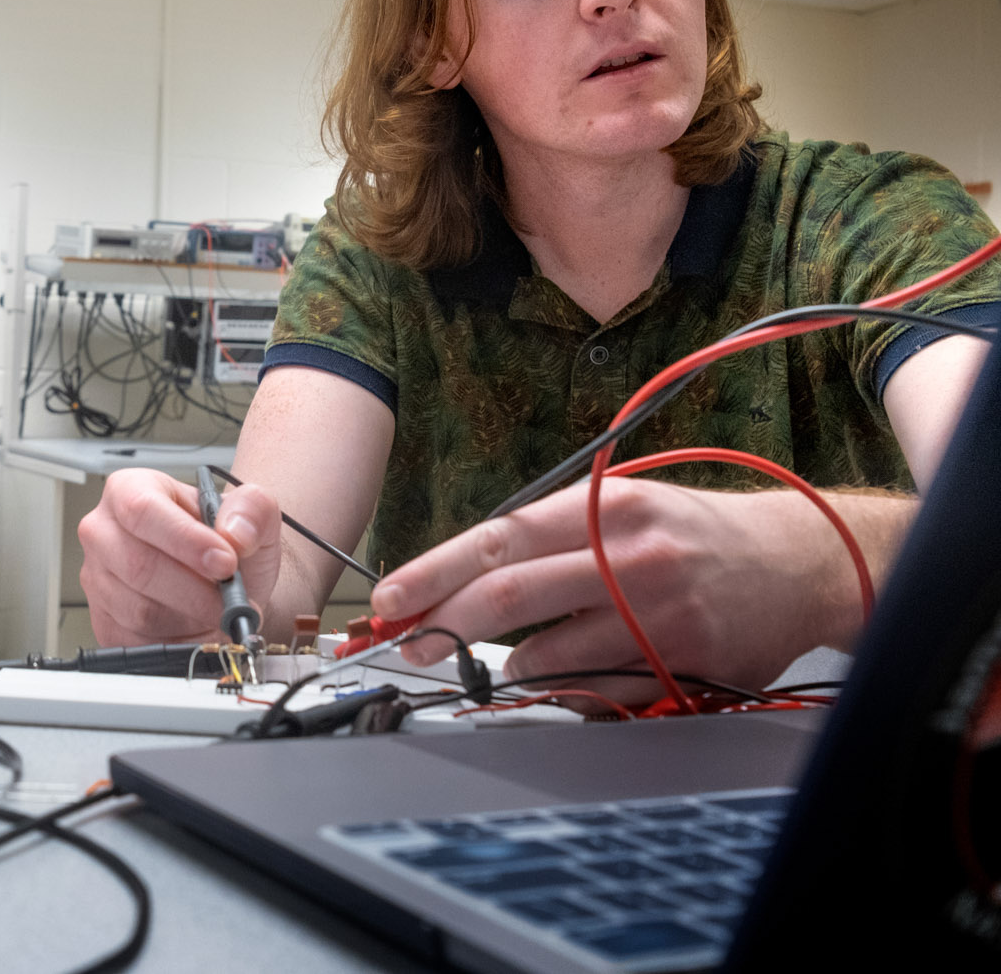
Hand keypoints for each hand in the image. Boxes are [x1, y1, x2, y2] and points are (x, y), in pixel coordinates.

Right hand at [78, 468, 284, 645]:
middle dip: (194, 590)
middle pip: (137, 565)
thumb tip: (234, 532)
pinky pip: (136, 641)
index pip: (141, 510)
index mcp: (129, 489)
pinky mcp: (103, 621)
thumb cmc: (225, 543)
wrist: (222, 583)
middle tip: (230, 600)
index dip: (184, 540)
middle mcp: (103, 531)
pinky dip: (176, 640)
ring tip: (217, 610)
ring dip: (189, 617)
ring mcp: (97, 579)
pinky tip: (195, 625)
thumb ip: (253, 509)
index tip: (224, 562)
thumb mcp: (253, 514)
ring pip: (138, 609)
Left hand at [370, 478, 850, 706]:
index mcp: (605, 506)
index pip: (498, 538)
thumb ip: (554, 535)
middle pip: (509, 594)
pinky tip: (560, 678)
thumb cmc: (696, 533)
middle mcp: (627, 554)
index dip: (435, 571)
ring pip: (548, 652)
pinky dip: (565, 689)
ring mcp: (655, 611)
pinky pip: (598, 688)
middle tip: (407, 644)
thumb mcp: (626, 505)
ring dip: (505, 666)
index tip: (390, 597)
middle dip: (444, 625)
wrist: (803, 562)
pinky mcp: (679, 661)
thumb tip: (463, 573)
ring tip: (495, 663)